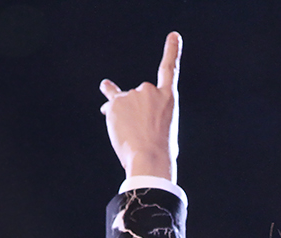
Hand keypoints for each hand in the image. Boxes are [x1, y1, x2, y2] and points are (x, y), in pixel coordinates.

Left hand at [99, 32, 181, 181]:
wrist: (149, 159)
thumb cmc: (159, 151)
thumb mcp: (163, 129)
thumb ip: (146, 114)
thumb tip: (107, 108)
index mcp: (169, 98)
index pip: (170, 70)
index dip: (172, 51)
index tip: (173, 36)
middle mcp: (150, 90)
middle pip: (138, 97)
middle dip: (136, 110)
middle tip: (141, 131)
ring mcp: (131, 95)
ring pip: (122, 101)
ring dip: (122, 114)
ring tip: (130, 133)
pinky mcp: (115, 103)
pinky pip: (109, 103)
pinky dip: (109, 110)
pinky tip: (113, 122)